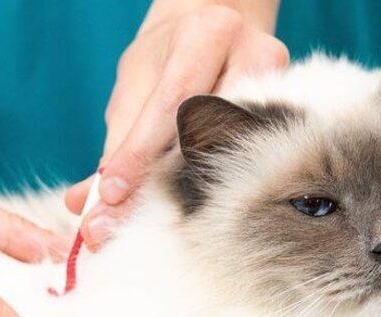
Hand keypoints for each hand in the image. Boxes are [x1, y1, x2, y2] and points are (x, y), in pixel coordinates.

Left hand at [64, 2, 287, 248]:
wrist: (218, 30)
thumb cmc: (169, 62)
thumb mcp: (135, 89)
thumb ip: (115, 146)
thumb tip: (83, 202)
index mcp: (205, 33)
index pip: (169, 102)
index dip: (138, 153)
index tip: (110, 194)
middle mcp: (252, 53)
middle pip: (208, 131)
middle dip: (162, 181)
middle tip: (125, 220)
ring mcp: (283, 85)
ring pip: (237, 151)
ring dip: (197, 190)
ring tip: (163, 222)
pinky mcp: (297, 112)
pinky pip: (256, 160)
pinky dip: (224, 188)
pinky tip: (203, 212)